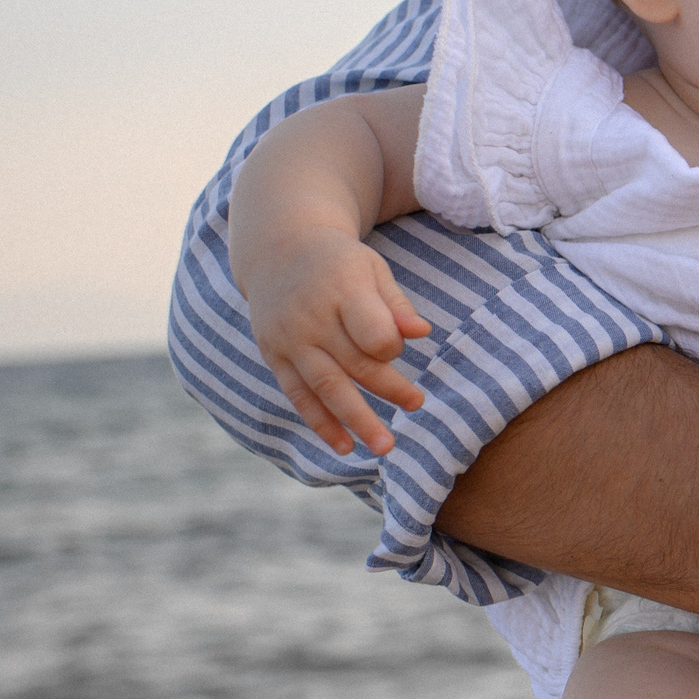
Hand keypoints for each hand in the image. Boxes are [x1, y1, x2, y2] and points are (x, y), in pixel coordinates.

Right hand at [240, 234, 429, 454]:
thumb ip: (396, 305)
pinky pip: (299, 395)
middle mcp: (311, 318)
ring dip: (356, 420)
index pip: (373, 333)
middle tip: (418, 405)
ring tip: (384, 447)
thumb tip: (423, 333)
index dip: (392, 346)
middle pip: (354, 364)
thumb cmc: (339, 264)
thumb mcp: (372, 269)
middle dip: (389, 389)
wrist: (277, 252)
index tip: (399, 347)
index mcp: (341, 291)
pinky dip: (321, 423)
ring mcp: (289, 340)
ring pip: (325, 387)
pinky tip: (344, 446)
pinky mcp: (275, 357)